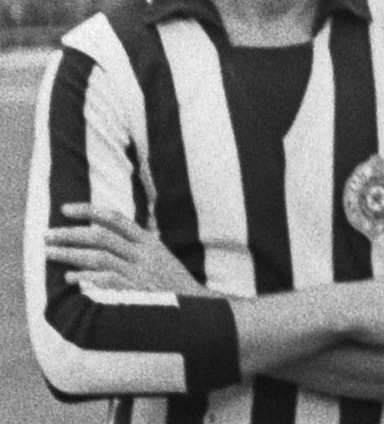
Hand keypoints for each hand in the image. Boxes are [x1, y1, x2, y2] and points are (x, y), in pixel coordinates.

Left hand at [45, 203, 204, 293]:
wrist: (197, 312)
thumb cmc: (175, 286)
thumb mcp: (161, 259)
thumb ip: (139, 246)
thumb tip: (111, 234)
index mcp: (149, 242)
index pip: (115, 218)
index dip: (89, 211)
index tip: (66, 209)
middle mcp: (143, 254)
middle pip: (100, 236)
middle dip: (70, 234)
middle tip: (47, 234)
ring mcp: (139, 273)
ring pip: (98, 257)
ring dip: (71, 254)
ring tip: (50, 253)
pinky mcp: (136, 293)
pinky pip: (106, 281)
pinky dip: (86, 277)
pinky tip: (70, 278)